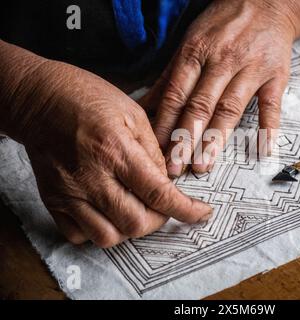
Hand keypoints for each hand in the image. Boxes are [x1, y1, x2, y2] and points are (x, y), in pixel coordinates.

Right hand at [14, 60, 211, 246]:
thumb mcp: (132, 113)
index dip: (186, 210)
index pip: (158, 194)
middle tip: (162, 204)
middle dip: (158, 220)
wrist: (39, 99)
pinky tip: (108, 210)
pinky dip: (99, 229)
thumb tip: (168, 181)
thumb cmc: (88, 98)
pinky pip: (78, 235)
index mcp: (116, 151)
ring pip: (107, 237)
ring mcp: (69, 192)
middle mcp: (91, 177)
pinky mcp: (52, 199)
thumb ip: (153, 151)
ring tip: (135, 208)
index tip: (201, 213)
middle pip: (135, 223)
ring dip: (130, 229)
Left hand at [141, 0, 299, 176]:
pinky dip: (268, 127)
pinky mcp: (275, 75)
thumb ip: (169, 76)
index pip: (176, 95)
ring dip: (216, 139)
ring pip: (230, 108)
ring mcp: (250, 68)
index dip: (165, 125)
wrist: (267, 2)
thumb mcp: (191, 42)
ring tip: (204, 166)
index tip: (155, 152)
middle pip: (200, 105)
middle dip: (185, 139)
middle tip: (175, 168)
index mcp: (196, 52)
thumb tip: (145, 106)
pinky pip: (271, 104)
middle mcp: (222, 61)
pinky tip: (263, 150)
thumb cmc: (223, 25)